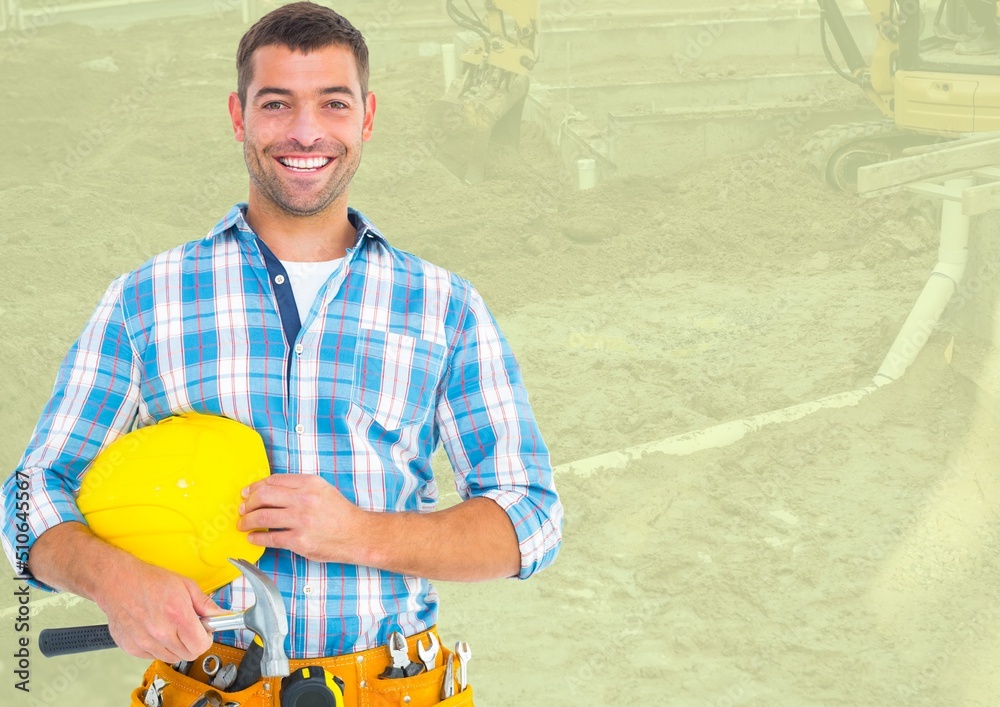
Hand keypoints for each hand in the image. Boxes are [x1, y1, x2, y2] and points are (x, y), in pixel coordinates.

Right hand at [96, 557, 225, 662]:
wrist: (117, 582)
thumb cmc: (149, 580)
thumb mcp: (185, 585)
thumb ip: (205, 604)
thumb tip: (220, 615)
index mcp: (177, 616)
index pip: (201, 645)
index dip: (206, 638)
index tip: (204, 631)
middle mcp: (161, 632)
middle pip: (188, 654)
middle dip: (193, 643)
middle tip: (189, 628)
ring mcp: (145, 642)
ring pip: (172, 658)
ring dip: (176, 646)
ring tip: (171, 627)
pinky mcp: (132, 648)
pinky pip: (153, 656)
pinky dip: (159, 647)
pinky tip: (156, 630)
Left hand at [238, 474, 365, 563]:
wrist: (357, 534)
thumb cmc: (340, 513)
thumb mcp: (322, 490)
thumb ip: (299, 487)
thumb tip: (269, 491)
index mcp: (309, 483)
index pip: (273, 481)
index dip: (255, 487)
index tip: (247, 493)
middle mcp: (304, 499)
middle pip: (263, 496)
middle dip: (247, 503)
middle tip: (241, 509)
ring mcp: (301, 521)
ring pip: (262, 517)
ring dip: (247, 521)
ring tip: (242, 525)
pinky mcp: (299, 541)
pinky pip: (270, 538)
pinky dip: (257, 538)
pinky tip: (252, 538)